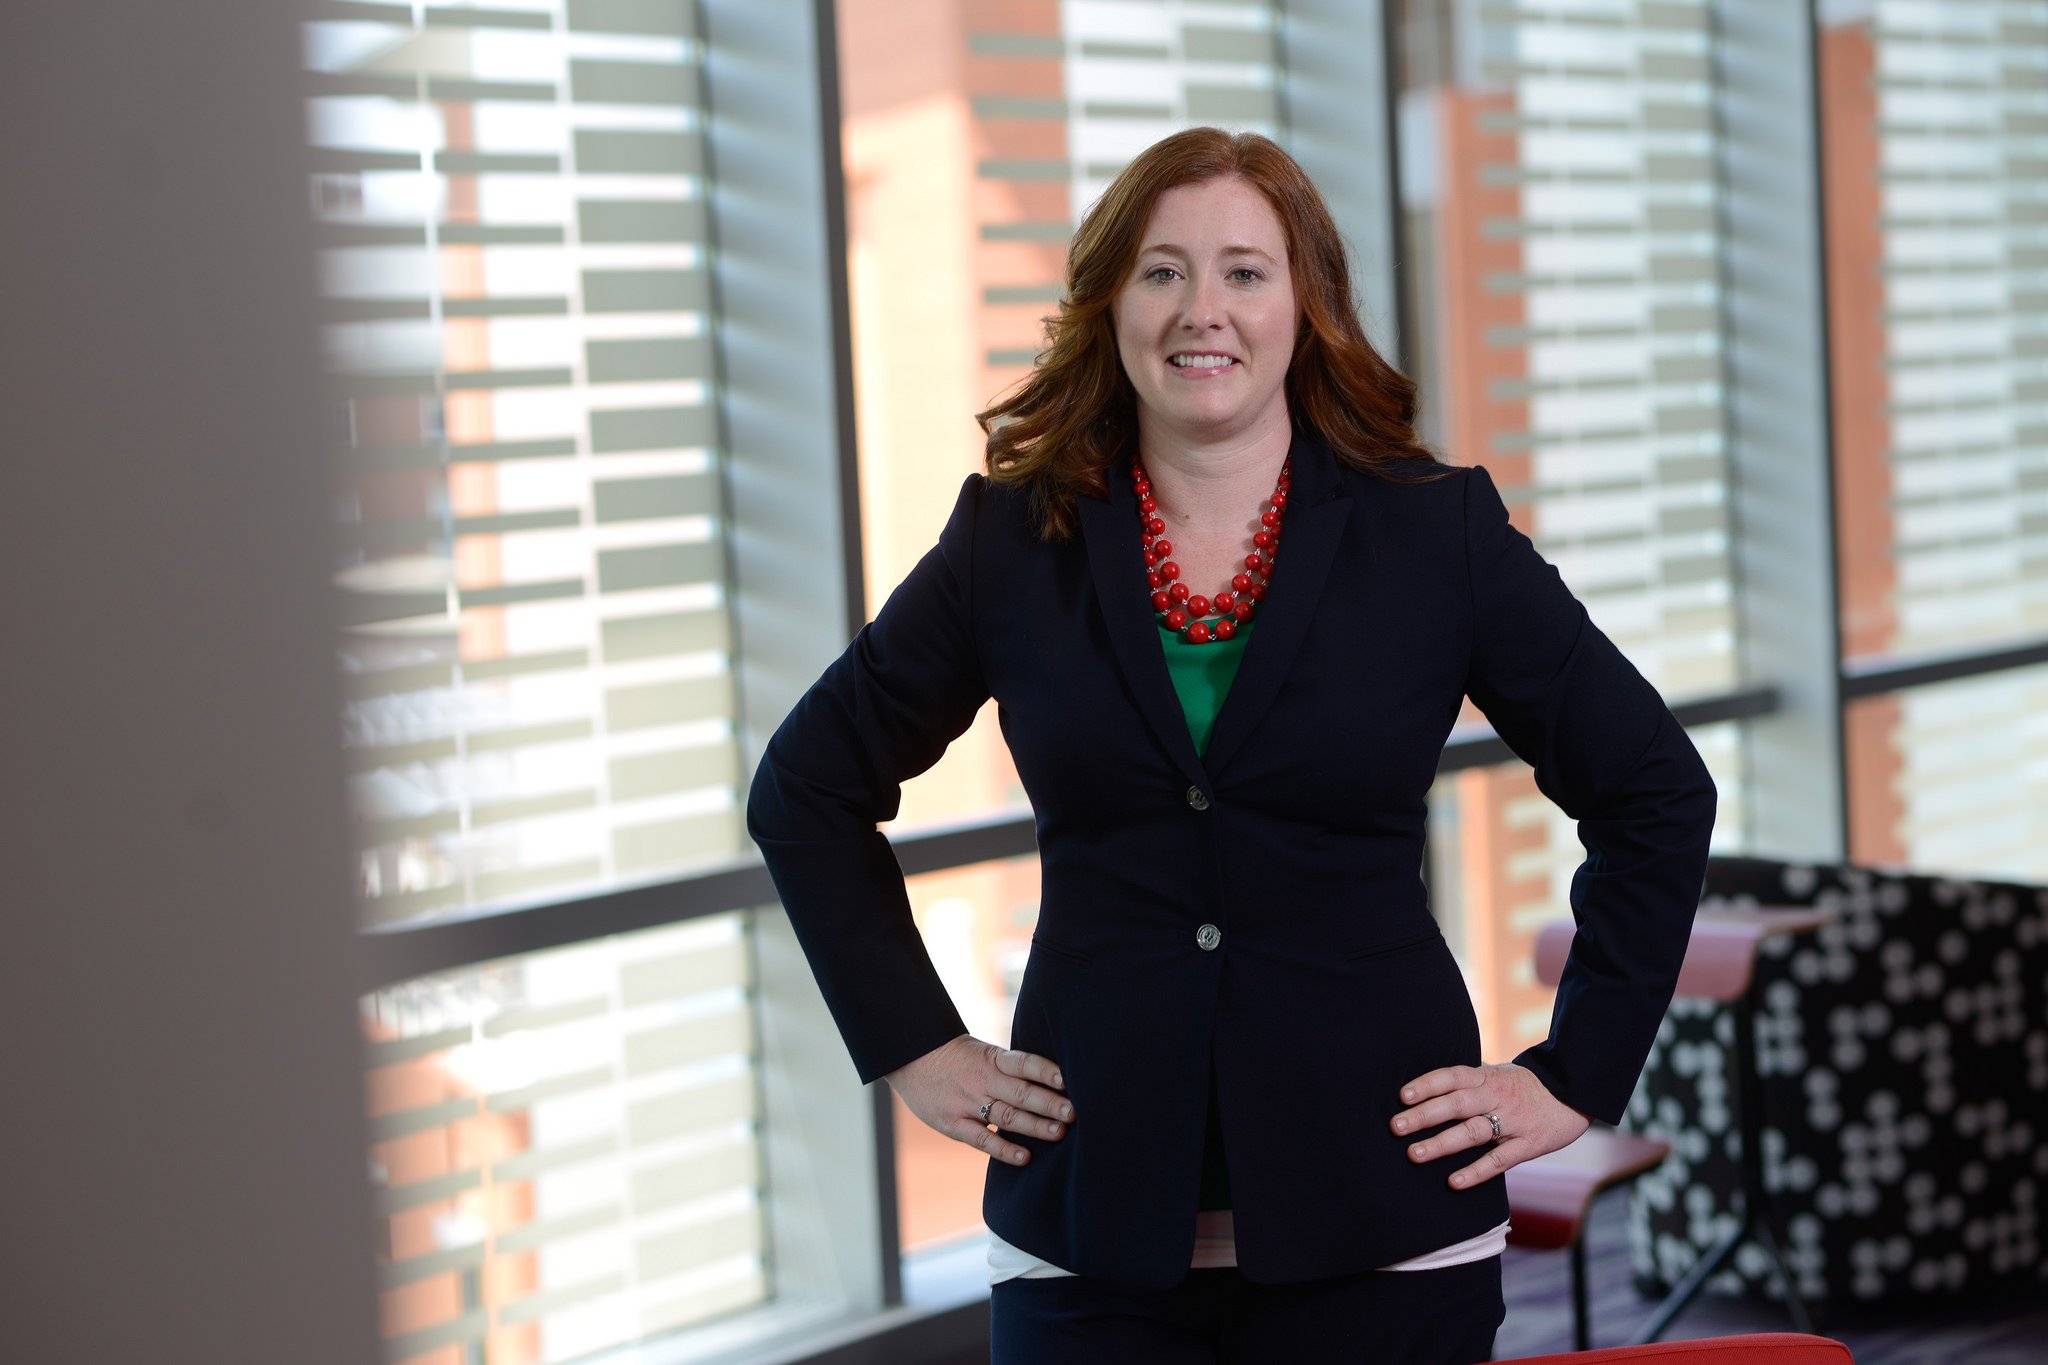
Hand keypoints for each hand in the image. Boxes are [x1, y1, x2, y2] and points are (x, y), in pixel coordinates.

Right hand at [884, 1034, 1073, 1166]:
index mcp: (992, 1060)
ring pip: (1006, 1117)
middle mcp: (982, 1080)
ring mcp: (967, 1104)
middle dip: (1049, 1103)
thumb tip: (1053, 1084)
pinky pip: (982, 1139)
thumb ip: (1012, 1070)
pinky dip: (1004, 1149)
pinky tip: (1025, 1158)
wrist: (911, 1058)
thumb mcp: (984, 1053)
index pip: (1023, 1063)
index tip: (1067, 1080)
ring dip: (1035, 1126)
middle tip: (1073, 1112)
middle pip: (1020, 1093)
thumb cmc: (958, 1058)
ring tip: (1059, 1133)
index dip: (1045, 1070)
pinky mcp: (953, 1124)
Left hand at [1389, 1061, 1589, 1189]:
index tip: (1402, 1096)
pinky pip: (1500, 1160)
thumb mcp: (1497, 1073)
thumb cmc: (1524, 1085)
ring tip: (1414, 1154)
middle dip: (1424, 1116)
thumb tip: (1428, 1080)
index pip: (1453, 1076)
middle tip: (1396, 1127)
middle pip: (1456, 1104)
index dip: (1427, 1084)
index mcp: (1487, 1077)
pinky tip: (1453, 1182)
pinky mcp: (1529, 1145)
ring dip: (1442, 1144)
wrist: (1574, 1094)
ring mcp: (1513, 1122)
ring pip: (1473, 1132)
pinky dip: (1476, 1171)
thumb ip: (1468, 1078)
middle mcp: (1497, 1097)